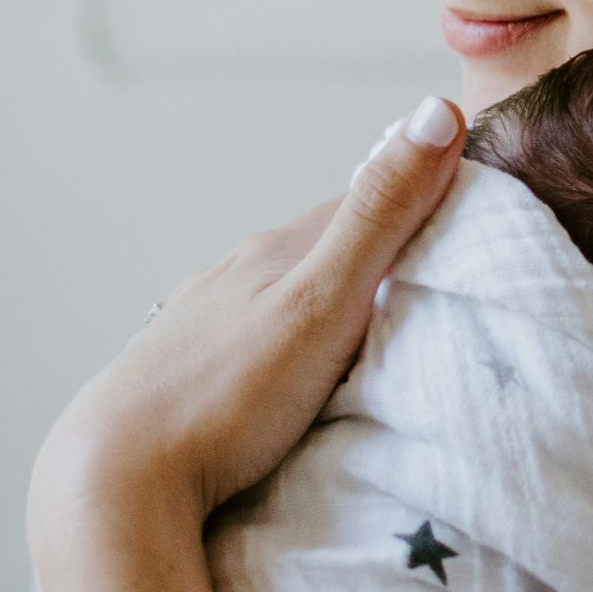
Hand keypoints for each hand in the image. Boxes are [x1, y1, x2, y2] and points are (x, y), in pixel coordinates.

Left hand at [28, 96, 464, 538]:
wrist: (115, 482)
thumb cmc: (225, 398)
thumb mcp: (323, 301)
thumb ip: (381, 215)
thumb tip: (437, 109)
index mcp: (273, 251)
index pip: (365, 202)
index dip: (422, 202)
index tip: (477, 222)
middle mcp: (233, 276)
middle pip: (325, 250)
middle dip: (380, 257)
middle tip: (441, 288)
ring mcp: (204, 325)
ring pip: (287, 297)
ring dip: (333, 306)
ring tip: (377, 340)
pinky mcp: (185, 375)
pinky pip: (256, 344)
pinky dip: (291, 348)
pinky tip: (298, 380)